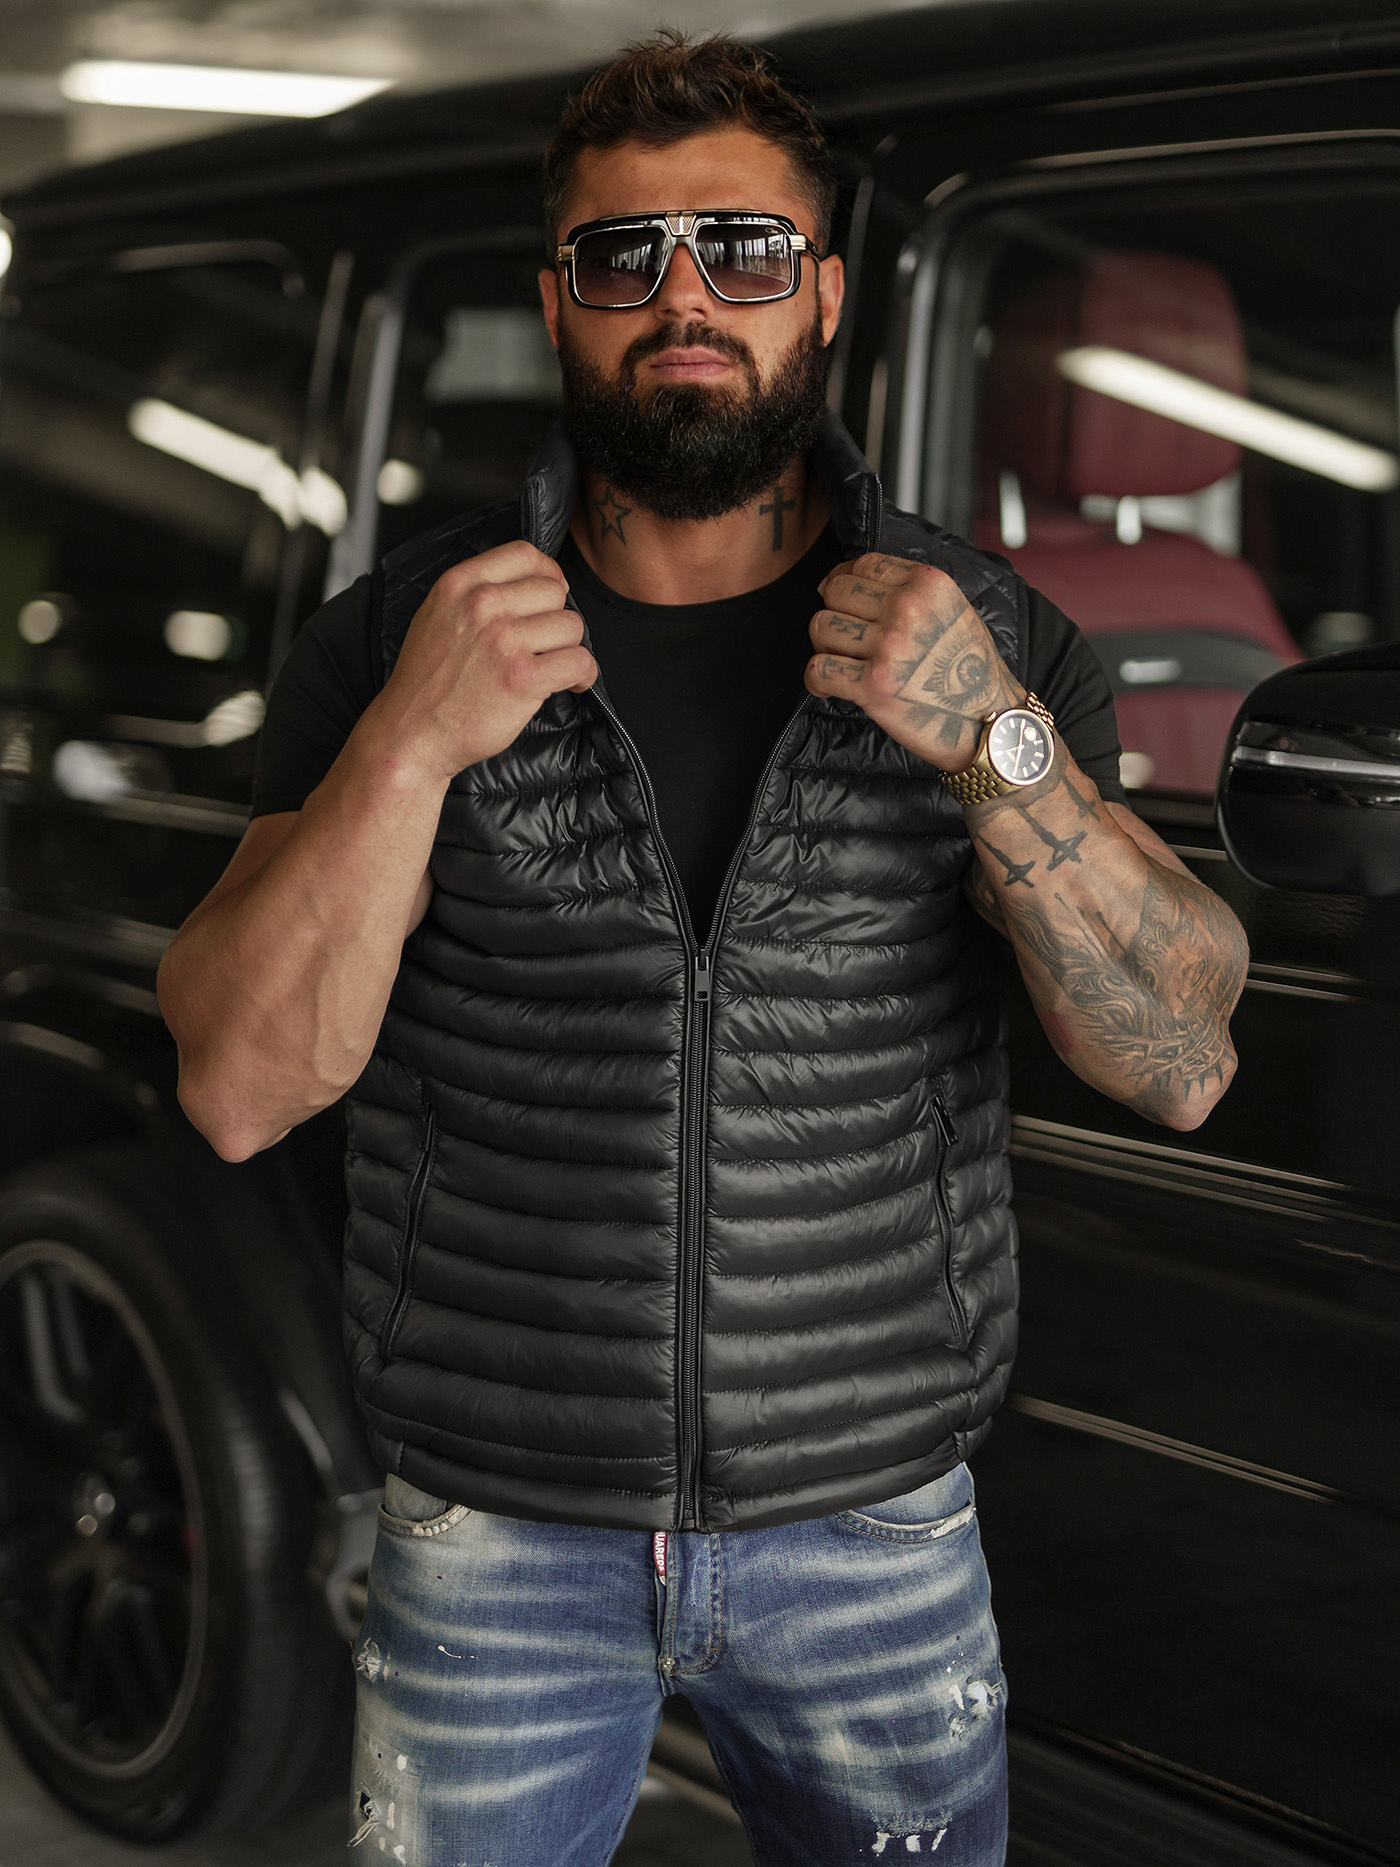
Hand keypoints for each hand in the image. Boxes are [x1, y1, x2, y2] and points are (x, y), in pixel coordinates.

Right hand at [376, 540, 596, 784]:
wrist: (412, 731)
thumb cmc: (427, 682)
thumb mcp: (437, 615)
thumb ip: (476, 592)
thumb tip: (532, 581)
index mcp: (460, 584)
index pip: (524, 553)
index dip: (547, 574)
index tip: (550, 596)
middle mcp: (482, 605)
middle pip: (554, 591)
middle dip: (555, 618)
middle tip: (542, 644)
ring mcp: (504, 640)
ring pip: (571, 626)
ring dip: (568, 648)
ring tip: (552, 666)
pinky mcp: (523, 677)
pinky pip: (579, 661)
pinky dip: (583, 675)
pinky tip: (572, 683)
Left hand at [806, 554, 1021, 771]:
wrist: (989, 720)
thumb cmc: (971, 670)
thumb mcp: (953, 608)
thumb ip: (911, 590)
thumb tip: (852, 578)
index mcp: (927, 584)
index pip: (863, 564)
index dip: (843, 579)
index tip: (840, 597)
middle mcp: (907, 609)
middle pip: (836, 591)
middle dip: (834, 612)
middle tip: (844, 636)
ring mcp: (889, 647)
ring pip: (821, 627)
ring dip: (824, 646)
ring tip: (841, 660)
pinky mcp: (873, 686)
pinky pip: (819, 670)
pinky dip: (816, 680)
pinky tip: (828, 684)